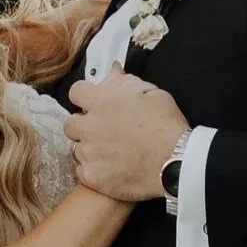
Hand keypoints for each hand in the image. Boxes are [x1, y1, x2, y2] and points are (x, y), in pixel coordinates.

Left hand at [67, 73, 190, 201]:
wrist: (176, 163)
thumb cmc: (168, 127)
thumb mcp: (154, 94)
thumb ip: (128, 83)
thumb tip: (115, 70)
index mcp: (102, 102)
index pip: (75, 92)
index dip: (84, 98)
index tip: (92, 104)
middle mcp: (90, 126)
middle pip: (69, 124)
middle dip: (83, 126)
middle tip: (100, 132)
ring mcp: (89, 153)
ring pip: (75, 149)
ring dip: (88, 149)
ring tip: (108, 153)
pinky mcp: (92, 176)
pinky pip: (81, 171)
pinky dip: (92, 170)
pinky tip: (108, 170)